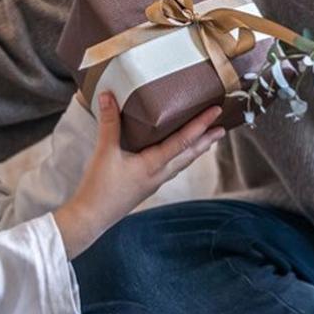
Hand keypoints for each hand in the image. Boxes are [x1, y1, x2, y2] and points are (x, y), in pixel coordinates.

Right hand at [53, 92, 224, 258]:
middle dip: (206, 140)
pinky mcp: (146, 187)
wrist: (91, 218)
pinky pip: (170, 169)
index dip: (201, 124)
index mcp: (153, 164)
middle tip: (222, 127)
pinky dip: (180, 158)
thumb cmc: (99, 188)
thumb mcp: (104, 152)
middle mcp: (159, 174)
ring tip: (206, 141)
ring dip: (196, 150)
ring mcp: (154, 182)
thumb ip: (109, 123)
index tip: (216, 112)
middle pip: (189, 154)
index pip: (184, 140)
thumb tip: (107, 96)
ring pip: (181, 163)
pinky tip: (176, 156)